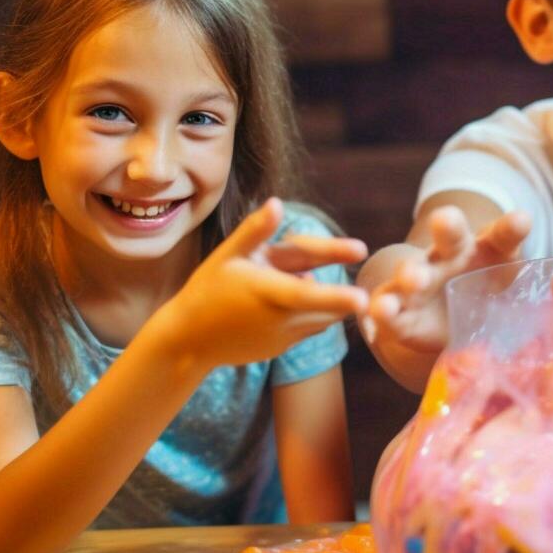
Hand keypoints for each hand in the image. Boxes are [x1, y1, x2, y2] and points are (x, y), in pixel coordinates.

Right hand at [152, 198, 369, 371]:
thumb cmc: (207, 289)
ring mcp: (284, 339)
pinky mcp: (283, 349)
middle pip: (329, 305)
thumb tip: (277, 202)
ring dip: (328, 300)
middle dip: (343, 289)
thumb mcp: (227, 255)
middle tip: (354, 258)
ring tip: (299, 280)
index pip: (309, 296)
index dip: (338, 297)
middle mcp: (280, 320)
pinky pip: (311, 328)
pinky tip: (284, 301)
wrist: (188, 338)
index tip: (363, 299)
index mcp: (268, 292)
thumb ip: (255, 230)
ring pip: (324, 318)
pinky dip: (313, 313)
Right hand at [362, 206, 528, 354]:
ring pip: (411, 272)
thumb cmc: (491, 296)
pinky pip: (389, 310)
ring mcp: (421, 283)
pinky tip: (376, 315)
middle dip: (447, 226)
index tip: (522, 221)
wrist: (453, 319)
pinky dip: (381, 312)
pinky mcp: (402, 314)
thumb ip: (546, 293)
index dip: (511, 227)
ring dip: (409, 273)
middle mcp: (450, 257)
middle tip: (445, 219)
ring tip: (411, 279)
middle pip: (449, 236)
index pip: (503, 234)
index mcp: (486, 248)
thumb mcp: (519, 293)